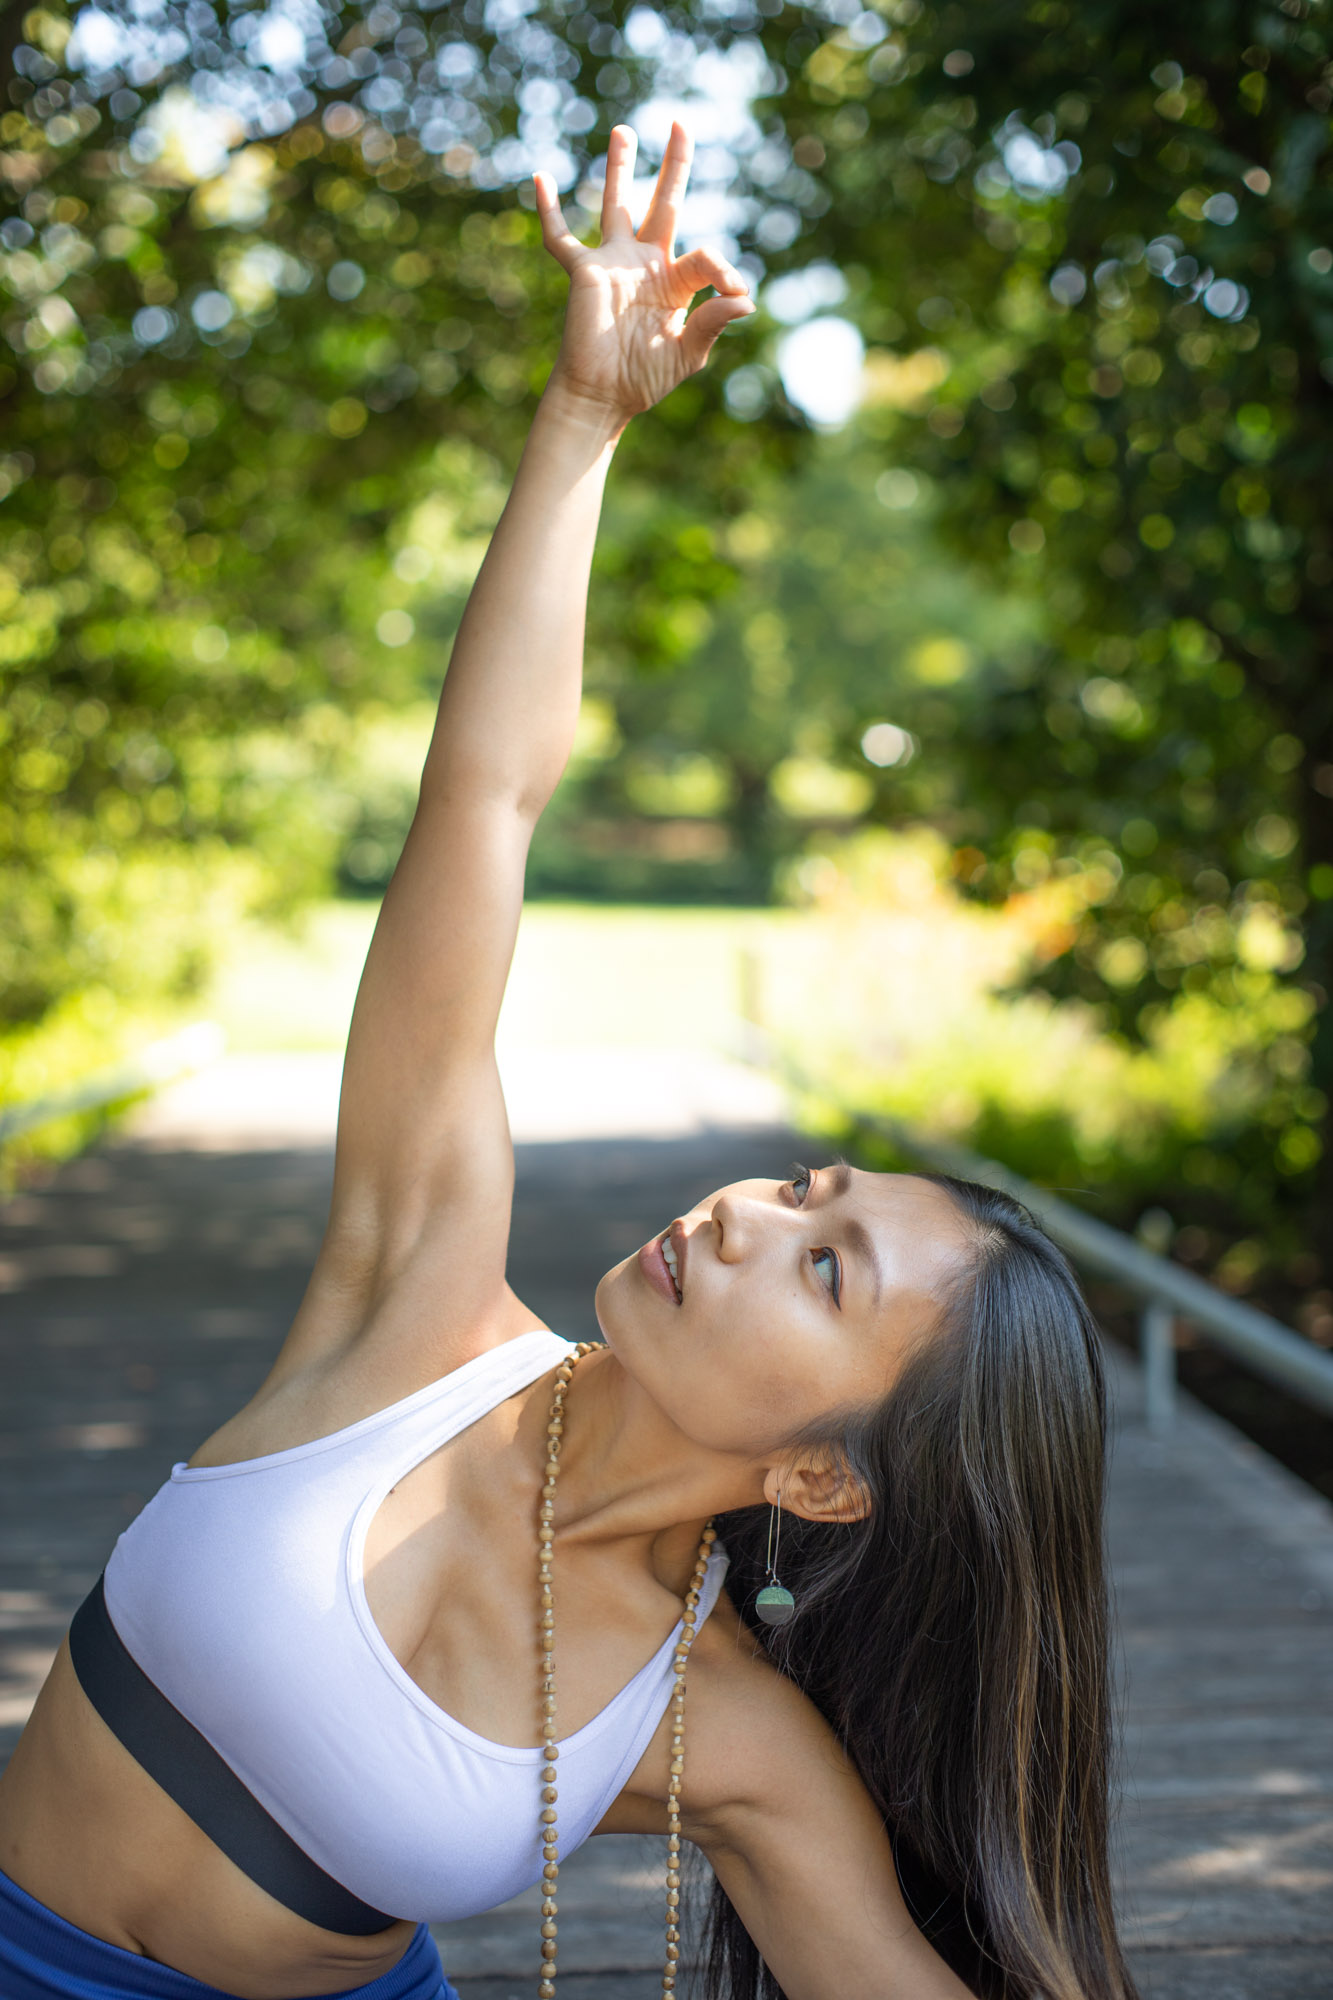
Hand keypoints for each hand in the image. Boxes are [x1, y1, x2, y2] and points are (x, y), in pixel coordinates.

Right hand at [534, 122, 754, 427]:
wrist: (603, 396)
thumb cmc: (645, 379)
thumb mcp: (688, 354)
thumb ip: (713, 323)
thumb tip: (746, 299)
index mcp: (676, 283)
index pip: (705, 257)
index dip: (724, 268)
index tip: (735, 290)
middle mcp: (646, 264)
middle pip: (664, 203)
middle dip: (674, 165)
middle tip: (682, 123)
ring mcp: (614, 263)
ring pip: (618, 204)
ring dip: (619, 168)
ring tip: (623, 130)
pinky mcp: (583, 272)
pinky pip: (560, 238)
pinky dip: (549, 211)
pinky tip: (541, 178)